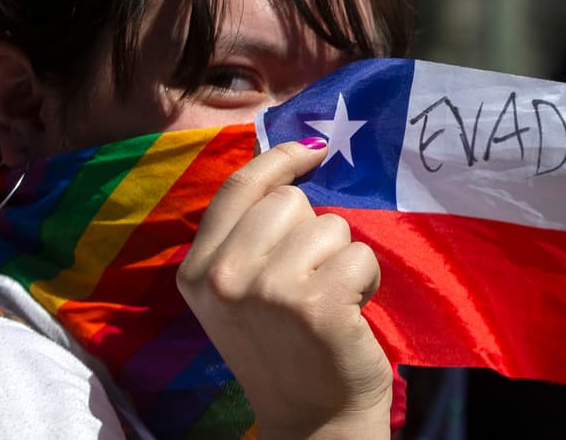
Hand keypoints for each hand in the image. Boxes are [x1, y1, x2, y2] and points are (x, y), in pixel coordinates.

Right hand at [177, 138, 392, 439]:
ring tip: (330, 300)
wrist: (311, 418)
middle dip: (313, 230)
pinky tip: (349, 313)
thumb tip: (297, 152)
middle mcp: (224, 277)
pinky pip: (360, 255)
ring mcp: (268, 290)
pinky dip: (367, 280)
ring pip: (330, 226)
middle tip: (311, 278)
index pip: (240, 187)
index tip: (311, 152)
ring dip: (342, 258)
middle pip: (290, 200)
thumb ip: (249, 232)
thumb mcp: (242, 289)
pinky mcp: (315, 304)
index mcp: (197, 270)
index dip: (280, 160)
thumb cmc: (284, 344)